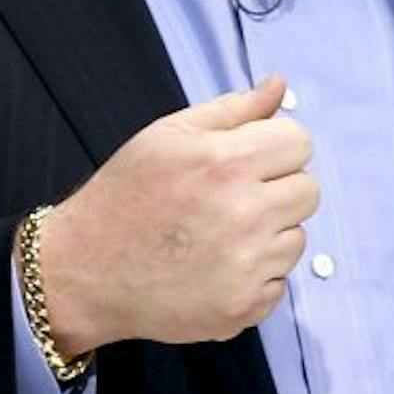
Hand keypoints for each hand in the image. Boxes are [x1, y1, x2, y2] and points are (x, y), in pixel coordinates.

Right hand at [34, 76, 317, 352]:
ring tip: (218, 234)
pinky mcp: (244, 307)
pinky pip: (279, 283)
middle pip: (308, 191)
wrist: (85, 271)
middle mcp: (243, 214)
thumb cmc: (124, 196)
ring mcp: (246, 267)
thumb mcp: (167, 135)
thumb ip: (231, 110)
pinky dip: (254, 277)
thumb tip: (278, 85)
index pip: (300, 143)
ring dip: (267, 234)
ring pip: (296, 239)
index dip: (275, 146)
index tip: (250, 159)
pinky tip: (214, 267)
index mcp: (226, 163)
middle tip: (232, 198)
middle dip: (277, 189)